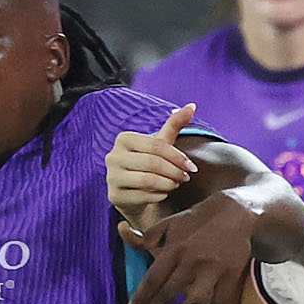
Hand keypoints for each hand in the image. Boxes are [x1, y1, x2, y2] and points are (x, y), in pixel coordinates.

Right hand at [106, 102, 197, 223]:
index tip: (191, 166)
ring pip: (147, 180)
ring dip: (168, 184)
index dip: (177, 156)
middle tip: (185, 177)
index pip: (156, 145)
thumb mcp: (159, 143)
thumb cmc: (147, 164)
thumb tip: (192, 106)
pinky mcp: (114, 196)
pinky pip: (143, 196)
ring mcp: (111, 177)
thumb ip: (174, 124)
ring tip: (175, 184)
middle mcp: (113, 156)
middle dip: (174, 171)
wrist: (131, 193)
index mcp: (124, 139)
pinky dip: (159, 196)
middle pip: (152, 163)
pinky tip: (164, 194)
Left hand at [121, 191, 261, 303]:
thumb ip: (146, 235)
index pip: (152, 280)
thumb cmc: (196, 220)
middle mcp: (192, 260)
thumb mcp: (170, 223)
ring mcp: (213, 269)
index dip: (139, 301)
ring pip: (194, 302)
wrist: (237, 210)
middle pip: (167, 293)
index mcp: (175, 248)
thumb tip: (122, 230)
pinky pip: (218, 303)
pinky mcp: (231, 275)